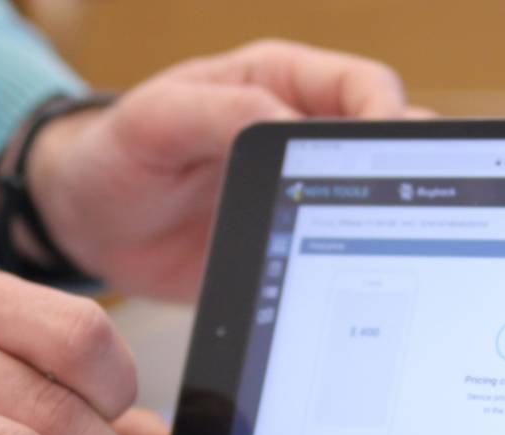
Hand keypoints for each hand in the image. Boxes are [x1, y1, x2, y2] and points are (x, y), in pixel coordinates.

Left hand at [26, 40, 426, 300]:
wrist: (91, 227)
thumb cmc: (115, 156)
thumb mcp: (156, 120)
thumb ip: (222, 110)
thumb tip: (291, 122)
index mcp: (279, 85)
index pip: (364, 88)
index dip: (386, 117)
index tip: (389, 153)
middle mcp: (306, 135)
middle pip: (390, 142)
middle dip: (410, 168)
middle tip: (413, 205)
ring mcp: (309, 193)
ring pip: (382, 196)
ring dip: (397, 216)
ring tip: (401, 244)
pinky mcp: (302, 243)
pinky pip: (354, 249)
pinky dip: (370, 261)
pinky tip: (368, 279)